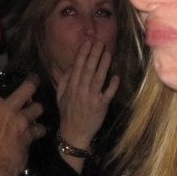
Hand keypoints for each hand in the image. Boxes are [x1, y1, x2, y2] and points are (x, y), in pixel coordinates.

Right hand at [0, 72, 45, 175]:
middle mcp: (8, 109)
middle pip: (27, 87)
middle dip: (32, 82)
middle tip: (34, 81)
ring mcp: (22, 121)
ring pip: (38, 107)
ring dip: (36, 109)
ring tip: (34, 112)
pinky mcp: (30, 135)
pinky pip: (40, 128)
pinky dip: (38, 130)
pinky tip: (36, 132)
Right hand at [53, 39, 119, 154]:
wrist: (74, 133)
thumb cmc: (68, 113)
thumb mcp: (60, 97)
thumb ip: (63, 81)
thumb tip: (69, 67)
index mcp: (71, 87)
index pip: (77, 67)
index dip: (82, 54)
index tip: (87, 43)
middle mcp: (81, 90)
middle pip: (88, 69)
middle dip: (94, 55)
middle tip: (99, 42)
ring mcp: (91, 98)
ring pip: (98, 79)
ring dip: (103, 65)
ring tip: (108, 53)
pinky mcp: (101, 106)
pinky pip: (107, 94)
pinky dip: (112, 85)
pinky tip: (116, 76)